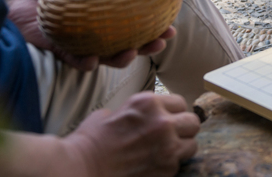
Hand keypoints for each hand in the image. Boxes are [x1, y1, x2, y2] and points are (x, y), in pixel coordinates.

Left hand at [4, 0, 175, 70]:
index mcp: (114, 17)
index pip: (142, 26)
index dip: (159, 30)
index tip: (171, 29)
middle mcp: (104, 33)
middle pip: (132, 45)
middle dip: (148, 47)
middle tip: (158, 42)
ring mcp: (85, 44)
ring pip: (108, 57)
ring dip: (122, 58)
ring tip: (129, 52)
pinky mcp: (64, 51)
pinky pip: (76, 61)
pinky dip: (86, 62)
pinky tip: (93, 58)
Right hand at [64, 92, 199, 176]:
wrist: (79, 168)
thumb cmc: (89, 141)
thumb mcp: (113, 112)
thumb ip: (136, 112)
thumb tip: (144, 116)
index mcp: (149, 103)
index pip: (181, 103)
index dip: (173, 113)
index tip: (167, 121)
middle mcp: (162, 122)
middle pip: (193, 122)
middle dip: (183, 130)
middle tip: (172, 137)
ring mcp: (166, 146)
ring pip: (192, 145)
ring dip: (181, 149)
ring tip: (165, 153)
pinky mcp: (166, 169)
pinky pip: (178, 165)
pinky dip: (169, 167)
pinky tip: (153, 166)